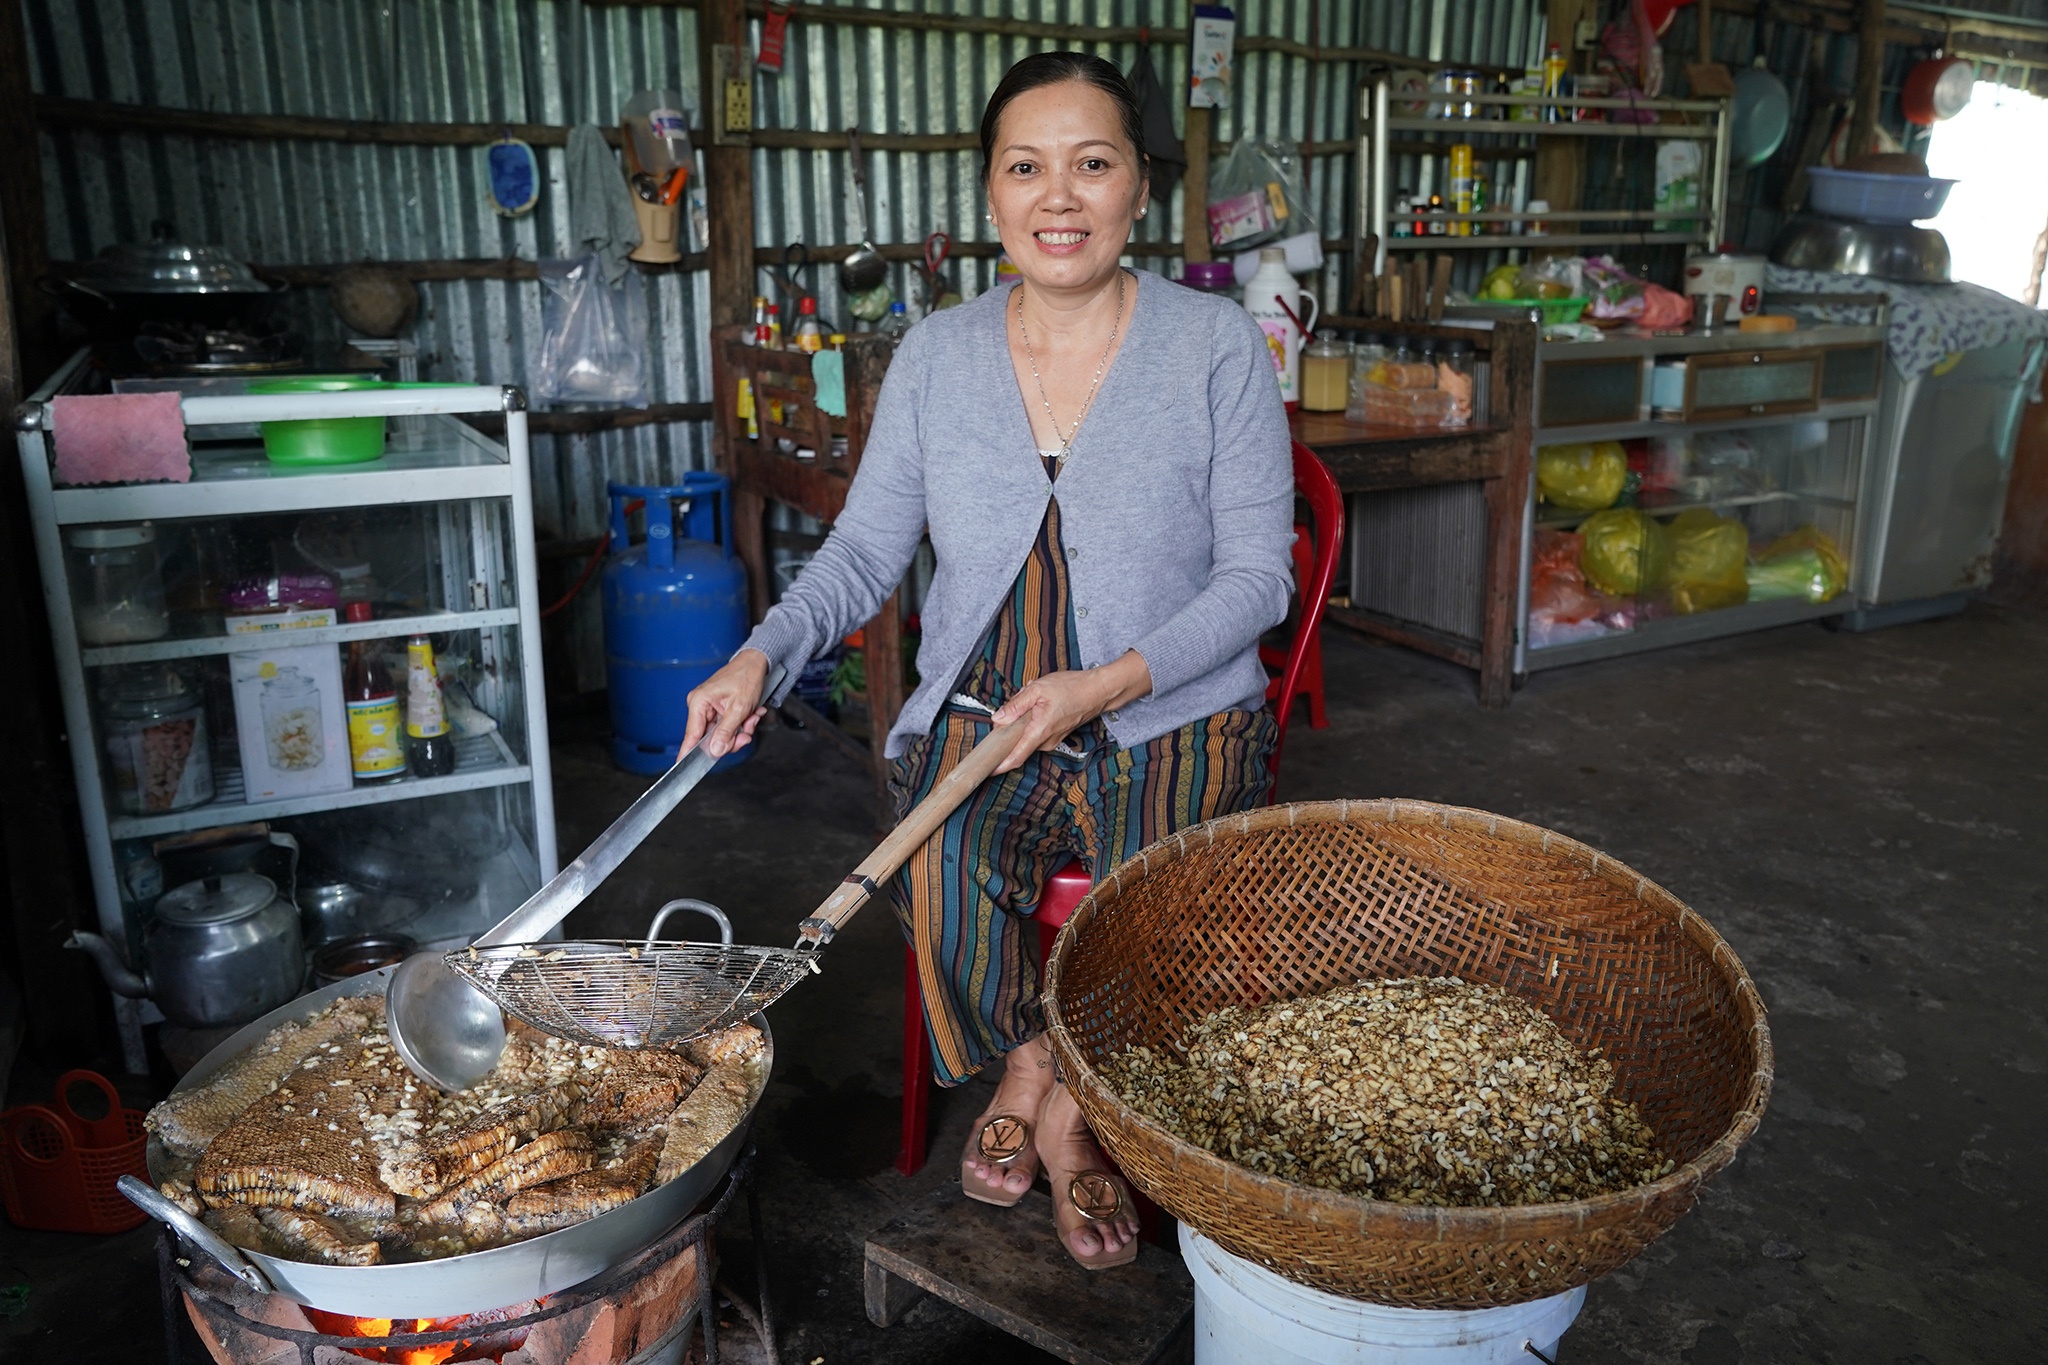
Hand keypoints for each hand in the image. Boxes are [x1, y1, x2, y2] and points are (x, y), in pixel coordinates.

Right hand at [684, 649, 771, 757]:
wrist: (757, 664)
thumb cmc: (746, 677)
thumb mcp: (739, 708)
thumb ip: (726, 732)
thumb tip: (714, 750)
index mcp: (698, 702)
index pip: (691, 734)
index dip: (689, 753)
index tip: (683, 768)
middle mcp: (700, 706)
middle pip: (710, 738)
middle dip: (732, 738)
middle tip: (746, 733)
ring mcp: (709, 709)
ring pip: (721, 735)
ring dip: (740, 731)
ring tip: (751, 718)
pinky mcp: (719, 711)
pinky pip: (727, 727)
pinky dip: (741, 725)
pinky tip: (750, 715)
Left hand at [989, 651, 1150, 773]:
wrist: (1098, 691)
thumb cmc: (1072, 688)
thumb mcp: (1038, 688)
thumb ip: (1016, 704)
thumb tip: (998, 718)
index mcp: (1039, 731)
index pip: (1015, 757)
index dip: (999, 765)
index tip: (986, 769)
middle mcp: (1046, 742)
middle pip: (1017, 745)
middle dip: (1008, 731)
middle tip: (1009, 710)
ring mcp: (1052, 741)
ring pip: (1026, 737)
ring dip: (1021, 723)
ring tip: (1031, 701)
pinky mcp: (1055, 737)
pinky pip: (1035, 734)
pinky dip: (1030, 723)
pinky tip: (1039, 705)